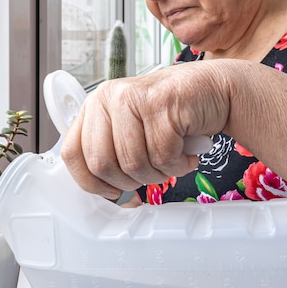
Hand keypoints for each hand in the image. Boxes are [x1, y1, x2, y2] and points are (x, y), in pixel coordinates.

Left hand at [61, 62, 229, 198]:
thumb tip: (108, 196)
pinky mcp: (162, 104)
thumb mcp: (133, 129)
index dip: (91, 182)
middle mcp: (109, 97)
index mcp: (95, 105)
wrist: (214, 91)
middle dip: (130, 181)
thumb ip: (112, 153)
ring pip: (133, 164)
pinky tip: (186, 152)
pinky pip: (162, 156)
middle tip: (150, 173)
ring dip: (159, 174)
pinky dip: (179, 164)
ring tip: (172, 158)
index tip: (113, 192)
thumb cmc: (173, 114)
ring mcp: (134, 98)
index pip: (72, 153)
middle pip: (102, 164)